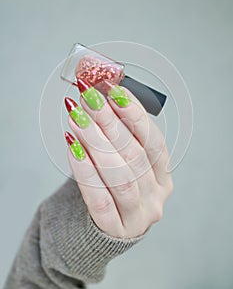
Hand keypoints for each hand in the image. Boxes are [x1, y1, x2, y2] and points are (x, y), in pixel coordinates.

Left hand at [65, 80, 172, 238]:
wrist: (100, 228)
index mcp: (164, 176)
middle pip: (135, 155)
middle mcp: (156, 196)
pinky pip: (99, 199)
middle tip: (89, 98)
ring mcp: (138, 216)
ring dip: (96, 142)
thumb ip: (117, 134)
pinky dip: (85, 171)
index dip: (135, 114)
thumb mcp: (122, 161)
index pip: (154, 141)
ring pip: (120, 176)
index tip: (113, 90)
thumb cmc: (112, 186)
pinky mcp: (114, 230)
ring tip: (76, 118)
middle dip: (110, 122)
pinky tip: (72, 147)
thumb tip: (100, 95)